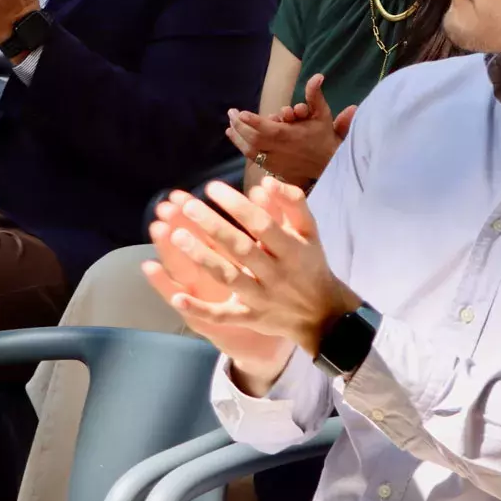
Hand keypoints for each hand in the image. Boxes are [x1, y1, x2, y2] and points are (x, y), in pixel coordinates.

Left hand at [143, 178, 361, 362]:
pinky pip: (223, 316)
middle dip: (213, 226)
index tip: (212, 188)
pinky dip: (200, 309)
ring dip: (202, 258)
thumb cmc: (310, 264)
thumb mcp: (309, 232)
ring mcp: (262, 298)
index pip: (262, 224)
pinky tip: (177, 297)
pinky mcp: (250, 318)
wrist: (323, 313)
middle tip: (187, 206)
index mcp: (292, 250)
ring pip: (229, 278)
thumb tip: (265, 182)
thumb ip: (292, 203)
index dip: (237, 206)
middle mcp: (276, 274)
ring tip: (177, 236)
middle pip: (241, 248)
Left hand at [226, 73, 356, 188]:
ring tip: (229, 126)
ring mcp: (275, 161)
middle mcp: (280, 150)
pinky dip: (242, 147)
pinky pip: (253, 159)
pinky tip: (236, 138)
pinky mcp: (273, 169)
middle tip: (231, 113)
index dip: (254, 121)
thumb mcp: (322, 114)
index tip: (241, 113)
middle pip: (254, 139)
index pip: (269, 129)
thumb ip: (315, 95)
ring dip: (237, 137)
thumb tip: (317, 76)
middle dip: (240, 126)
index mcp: (291, 135)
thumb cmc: (324, 136)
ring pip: (250, 150)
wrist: (329, 164)